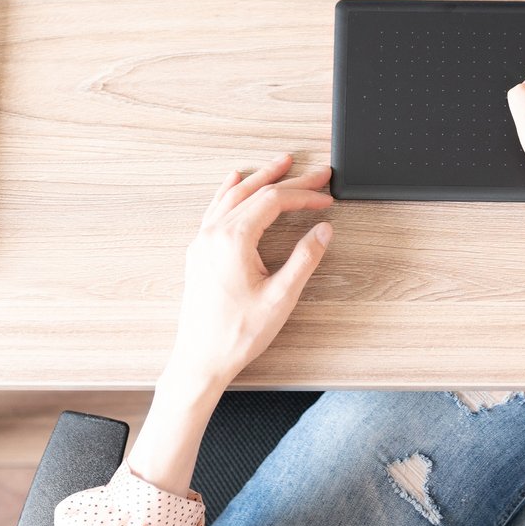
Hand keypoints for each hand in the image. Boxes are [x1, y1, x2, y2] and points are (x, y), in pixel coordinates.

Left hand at [164, 154, 333, 396]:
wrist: (200, 360)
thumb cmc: (236, 334)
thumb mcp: (281, 297)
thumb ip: (305, 258)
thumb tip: (323, 230)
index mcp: (232, 240)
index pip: (273, 201)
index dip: (304, 196)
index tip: (325, 198)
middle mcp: (213, 234)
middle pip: (254, 192)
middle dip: (288, 179)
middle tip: (315, 172)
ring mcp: (202, 242)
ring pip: (232, 196)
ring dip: (259, 178)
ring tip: (280, 165)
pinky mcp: (199, 252)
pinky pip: (215, 209)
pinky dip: (229, 191)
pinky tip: (234, 182)